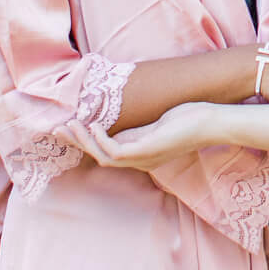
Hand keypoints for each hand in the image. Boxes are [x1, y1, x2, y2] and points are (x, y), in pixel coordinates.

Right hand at [71, 103, 222, 171]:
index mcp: (140, 152)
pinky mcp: (147, 151)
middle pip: (99, 156)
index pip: (106, 151)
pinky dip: (101, 140)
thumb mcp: (158, 121)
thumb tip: (125, 110)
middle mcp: (139, 159)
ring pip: (102, 156)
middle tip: (57, 129)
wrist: (210, 122)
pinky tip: (92, 125)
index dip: (86, 141)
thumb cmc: (190, 118)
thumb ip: (140, 124)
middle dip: (77, 143)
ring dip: (83, 141)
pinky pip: (115, 151)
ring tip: (68, 126)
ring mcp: (143, 157)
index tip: (70, 128)